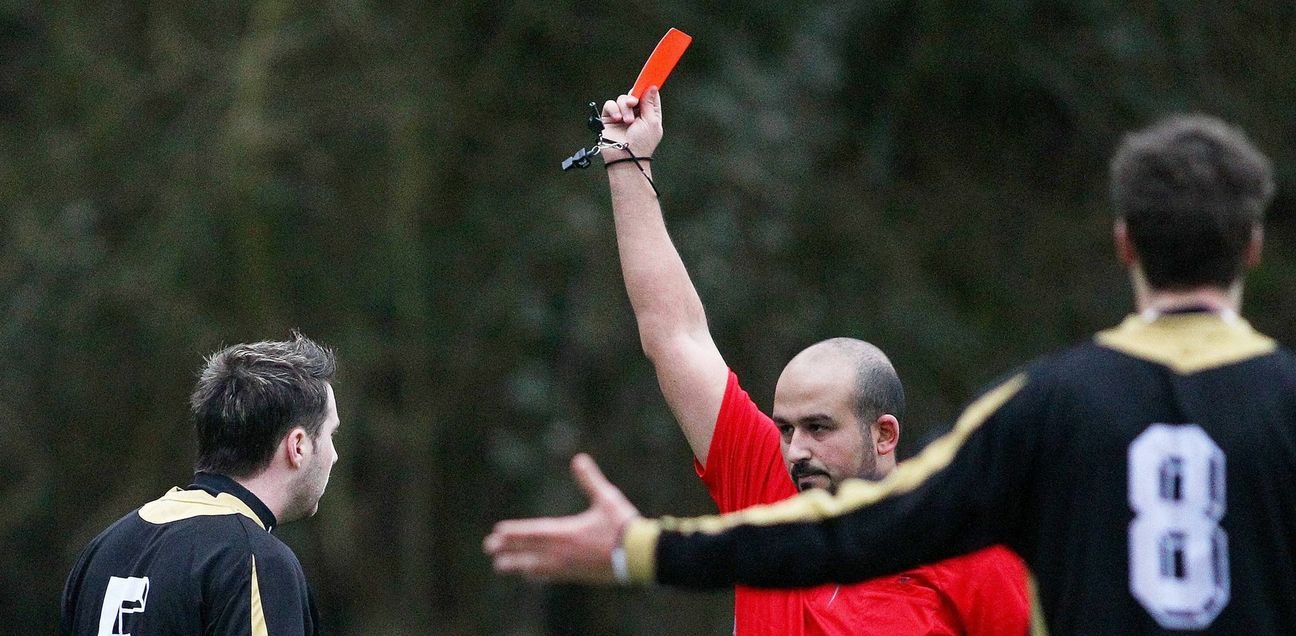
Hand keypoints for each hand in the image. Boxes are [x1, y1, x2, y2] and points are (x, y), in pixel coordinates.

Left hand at [484, 453, 640, 583]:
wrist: (641, 557)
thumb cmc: (623, 526)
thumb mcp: (607, 499)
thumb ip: (590, 480)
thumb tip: (579, 459)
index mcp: (567, 533)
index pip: (533, 533)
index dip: (514, 533)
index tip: (497, 532)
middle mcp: (563, 552)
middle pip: (528, 551)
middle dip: (507, 549)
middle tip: (488, 548)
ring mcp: (569, 567)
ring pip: (535, 567)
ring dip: (517, 564)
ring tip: (500, 565)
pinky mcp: (577, 576)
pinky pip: (550, 576)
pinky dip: (536, 574)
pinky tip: (529, 575)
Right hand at [599, 86, 663, 159]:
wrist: (626, 158)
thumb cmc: (642, 143)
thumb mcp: (651, 121)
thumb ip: (649, 103)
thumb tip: (652, 87)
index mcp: (649, 114)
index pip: (649, 96)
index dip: (648, 88)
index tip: (647, 80)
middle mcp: (636, 114)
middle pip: (634, 95)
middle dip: (633, 97)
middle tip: (633, 103)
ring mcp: (622, 116)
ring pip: (621, 99)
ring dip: (624, 108)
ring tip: (626, 121)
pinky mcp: (609, 119)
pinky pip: (610, 105)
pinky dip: (613, 109)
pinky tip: (617, 119)